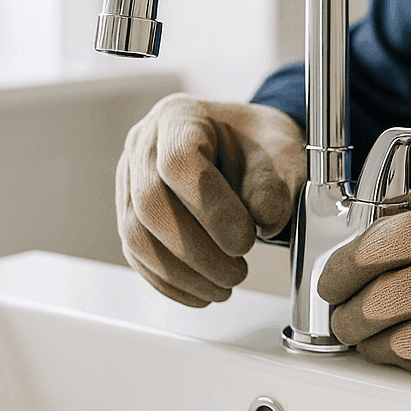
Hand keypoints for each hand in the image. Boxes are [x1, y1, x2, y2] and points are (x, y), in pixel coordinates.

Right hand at [117, 93, 305, 306]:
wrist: (245, 145)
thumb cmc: (259, 143)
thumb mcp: (281, 152)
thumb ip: (275, 185)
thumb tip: (263, 221)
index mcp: (181, 117)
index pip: (179, 163)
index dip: (211, 208)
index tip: (245, 240)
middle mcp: (144, 145)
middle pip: (151, 205)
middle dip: (197, 251)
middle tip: (237, 272)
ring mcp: (130, 180)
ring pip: (137, 236)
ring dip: (182, 273)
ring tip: (225, 286)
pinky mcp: (129, 213)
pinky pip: (137, 254)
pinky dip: (170, 282)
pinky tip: (203, 292)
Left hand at [316, 188, 410, 387]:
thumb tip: (366, 218)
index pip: (384, 243)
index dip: (344, 267)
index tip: (331, 280)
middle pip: (386, 298)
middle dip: (349, 316)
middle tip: (340, 320)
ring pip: (404, 340)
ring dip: (375, 346)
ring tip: (368, 342)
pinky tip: (408, 354)